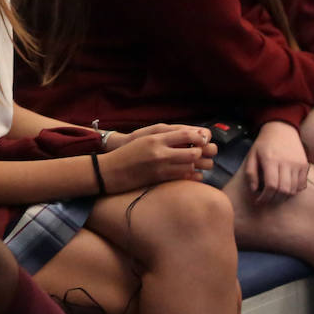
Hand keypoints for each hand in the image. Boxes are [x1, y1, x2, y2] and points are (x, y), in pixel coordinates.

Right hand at [100, 125, 215, 192]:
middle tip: (204, 153)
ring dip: (199, 165)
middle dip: (203, 153)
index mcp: (156, 138)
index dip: (200, 137)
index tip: (204, 140)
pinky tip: (194, 174)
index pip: (186, 134)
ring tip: (199, 163)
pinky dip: (192, 176)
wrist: (109, 170)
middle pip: (193, 151)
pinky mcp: (159, 179)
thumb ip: (165, 136)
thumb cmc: (128, 153)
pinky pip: (183, 177)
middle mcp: (159, 152)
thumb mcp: (144, 138)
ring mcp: (160, 167)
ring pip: (190, 166)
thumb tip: (189, 135)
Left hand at [244, 121, 308, 204]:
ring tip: (275, 195)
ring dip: (284, 197)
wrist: (281, 130)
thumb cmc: (264, 144)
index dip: (265, 197)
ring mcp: (298, 164)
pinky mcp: (305, 165)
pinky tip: (285, 189)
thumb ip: (251, 173)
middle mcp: (286, 163)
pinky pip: (302, 185)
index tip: (259, 201)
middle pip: (284, 190)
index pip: (271, 185)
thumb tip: (254, 190)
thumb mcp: (252, 156)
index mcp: (271, 160)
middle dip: (274, 199)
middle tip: (267, 200)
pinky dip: (294, 191)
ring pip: (294, 189)